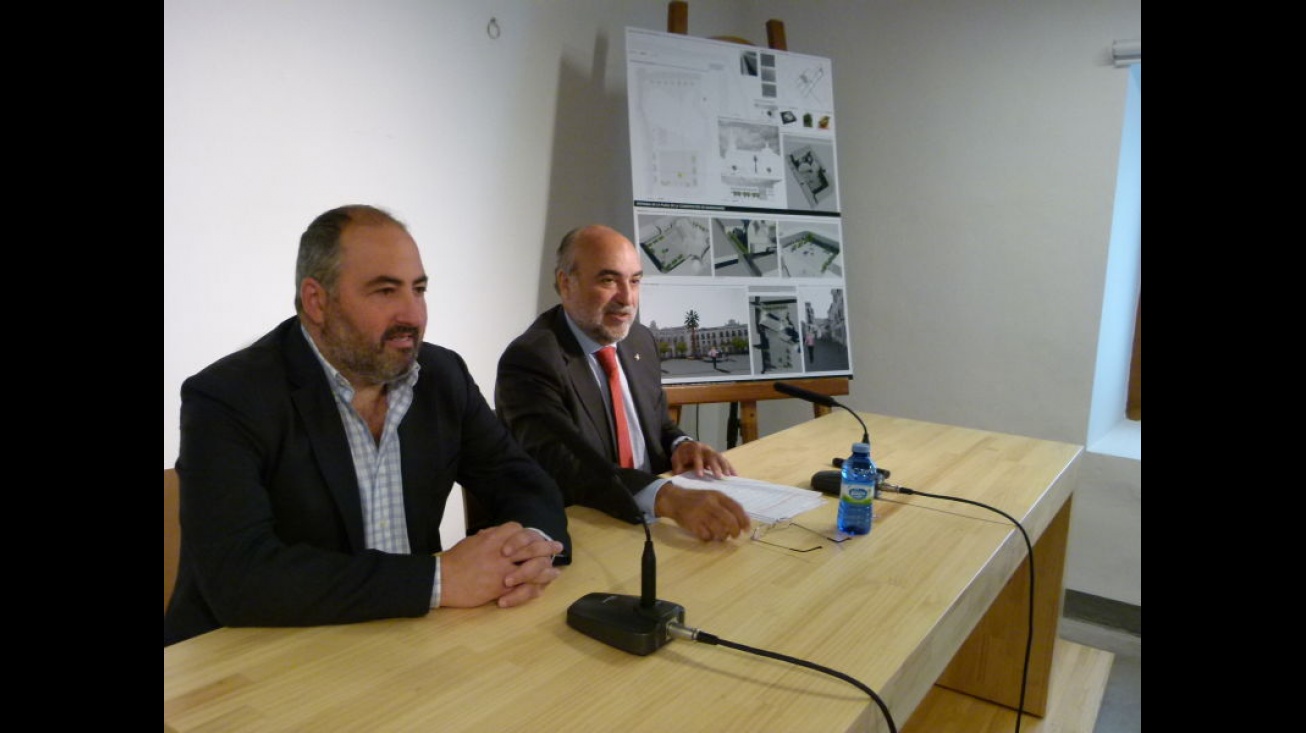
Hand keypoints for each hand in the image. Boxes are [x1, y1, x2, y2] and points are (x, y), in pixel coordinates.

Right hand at [438, 522, 564, 607]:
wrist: (442, 581)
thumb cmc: (453, 561)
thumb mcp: (470, 542)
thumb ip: (485, 537)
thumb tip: (491, 533)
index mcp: (492, 538)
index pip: (517, 530)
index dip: (527, 534)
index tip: (534, 537)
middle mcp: (501, 552)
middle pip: (531, 546)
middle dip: (546, 546)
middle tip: (557, 547)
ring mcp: (503, 570)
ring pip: (532, 566)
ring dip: (546, 568)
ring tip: (555, 570)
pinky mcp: (501, 587)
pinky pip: (524, 586)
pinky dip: (535, 587)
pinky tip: (543, 586)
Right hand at [654, 482, 750, 541]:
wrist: (674, 499)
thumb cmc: (696, 499)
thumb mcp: (711, 496)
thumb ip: (724, 505)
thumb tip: (741, 520)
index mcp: (717, 495)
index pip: (736, 507)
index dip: (744, 519)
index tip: (746, 528)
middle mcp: (710, 503)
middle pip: (729, 521)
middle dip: (735, 531)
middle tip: (735, 535)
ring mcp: (701, 514)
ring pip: (719, 530)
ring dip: (723, 536)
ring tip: (721, 536)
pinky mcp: (693, 523)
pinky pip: (707, 536)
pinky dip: (709, 538)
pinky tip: (707, 535)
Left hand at [671, 439, 736, 477]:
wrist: (686, 446)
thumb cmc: (682, 454)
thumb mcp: (676, 459)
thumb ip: (678, 466)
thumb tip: (680, 474)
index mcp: (694, 449)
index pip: (697, 457)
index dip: (699, 465)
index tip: (700, 475)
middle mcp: (705, 449)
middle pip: (712, 456)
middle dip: (716, 466)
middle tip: (719, 477)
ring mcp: (713, 451)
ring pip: (720, 457)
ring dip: (726, 467)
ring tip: (729, 476)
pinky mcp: (717, 456)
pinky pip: (725, 461)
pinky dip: (730, 468)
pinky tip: (735, 475)